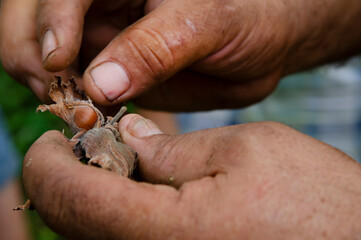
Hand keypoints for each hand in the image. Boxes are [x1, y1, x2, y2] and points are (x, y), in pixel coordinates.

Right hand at [2, 1, 360, 109]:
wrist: (264, 40)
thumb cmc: (248, 14)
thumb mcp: (210, 21)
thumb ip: (156, 48)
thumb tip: (100, 84)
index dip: (49, 23)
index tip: (59, 66)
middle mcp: (99, 1)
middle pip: (28, 19)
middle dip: (31, 58)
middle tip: (65, 99)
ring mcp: (100, 35)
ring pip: (41, 56)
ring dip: (49, 88)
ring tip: (82, 114)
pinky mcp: (110, 69)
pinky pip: (73, 86)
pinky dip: (72, 105)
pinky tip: (92, 118)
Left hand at [23, 114, 360, 238]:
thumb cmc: (316, 201)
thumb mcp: (246, 150)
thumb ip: (176, 149)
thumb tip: (131, 138)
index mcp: (166, 234)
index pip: (71, 199)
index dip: (49, 162)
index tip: (51, 137)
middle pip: (74, 224)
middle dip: (67, 178)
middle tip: (80, 144)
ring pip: (95, 239)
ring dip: (91, 197)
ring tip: (113, 163)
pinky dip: (117, 215)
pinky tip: (139, 191)